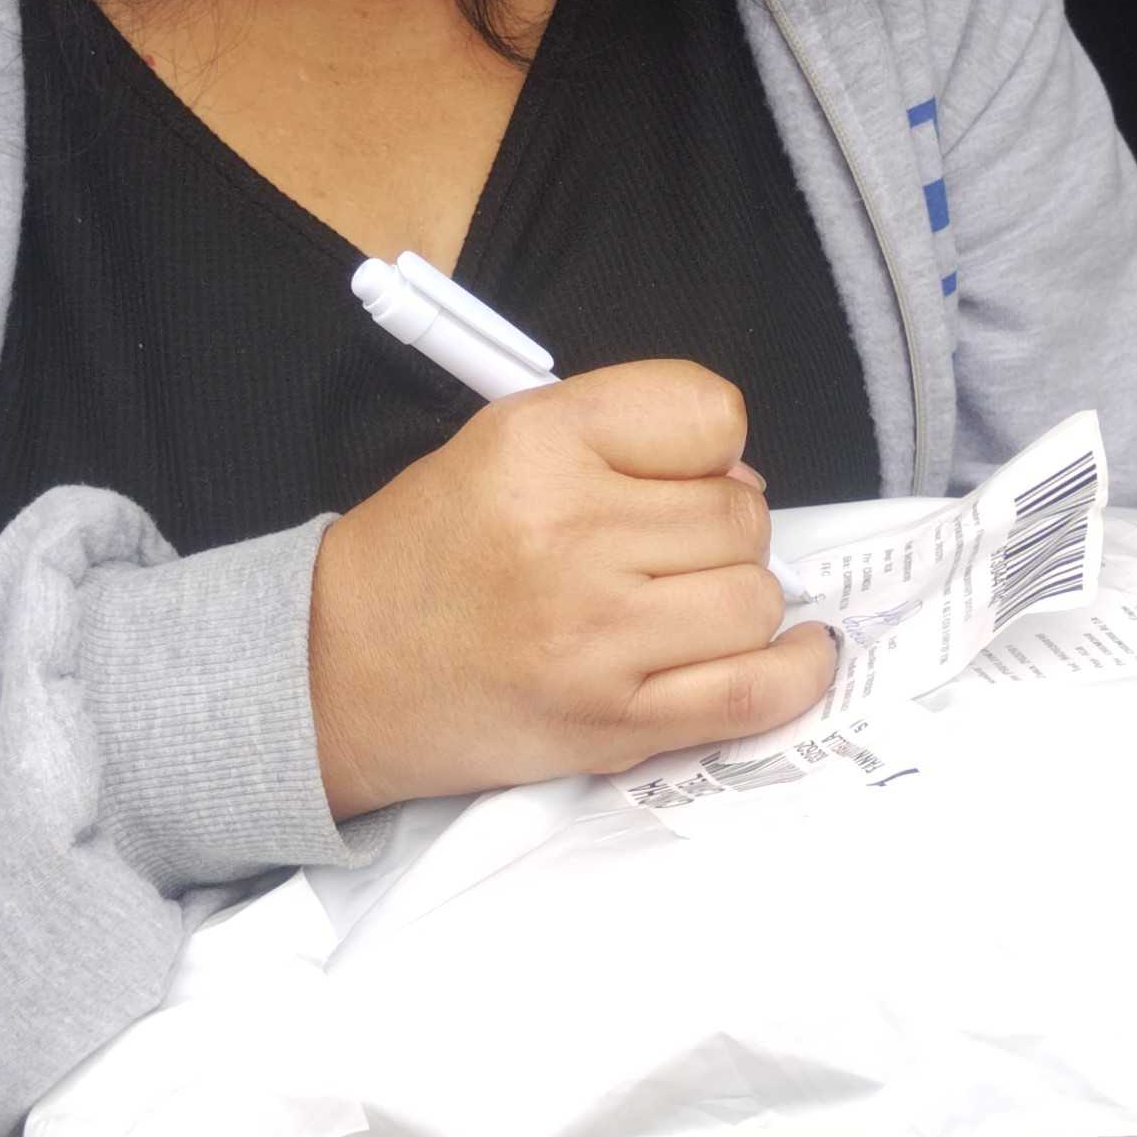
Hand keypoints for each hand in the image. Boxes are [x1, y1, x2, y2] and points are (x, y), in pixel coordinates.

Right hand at [309, 361, 836, 816]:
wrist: (338, 671)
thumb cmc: (430, 553)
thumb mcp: (501, 441)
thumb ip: (623, 434)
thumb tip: (747, 478)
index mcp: (537, 444)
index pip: (708, 413)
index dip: (705, 445)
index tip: (676, 473)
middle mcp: (570, 535)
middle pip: (740, 513)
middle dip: (720, 528)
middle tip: (658, 553)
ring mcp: (596, 638)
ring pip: (756, 595)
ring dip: (737, 598)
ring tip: (675, 605)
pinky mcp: (613, 722)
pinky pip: (754, 691)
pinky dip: (796, 670)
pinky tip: (797, 650)